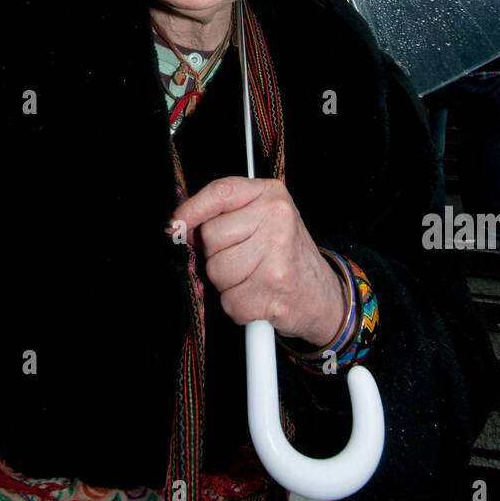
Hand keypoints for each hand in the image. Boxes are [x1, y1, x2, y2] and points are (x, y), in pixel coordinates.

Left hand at [173, 177, 345, 345]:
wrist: (324, 296)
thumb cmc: (286, 256)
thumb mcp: (264, 221)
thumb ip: (226, 215)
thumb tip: (180, 224)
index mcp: (272, 194)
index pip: (220, 192)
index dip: (191, 209)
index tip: (175, 224)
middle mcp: (276, 217)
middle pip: (211, 237)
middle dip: (217, 256)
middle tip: (244, 261)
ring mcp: (277, 252)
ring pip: (216, 271)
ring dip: (227, 285)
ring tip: (252, 280)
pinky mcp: (274, 286)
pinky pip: (230, 301)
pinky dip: (239, 308)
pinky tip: (258, 299)